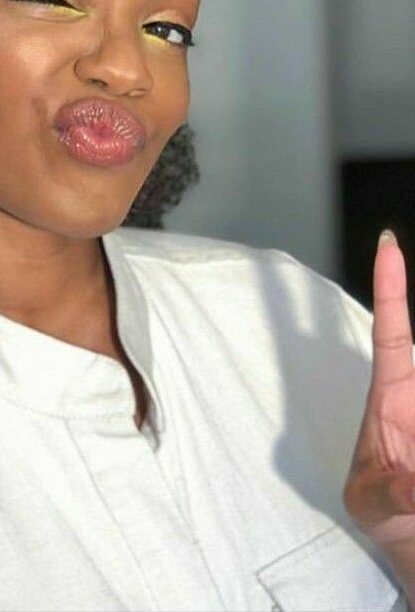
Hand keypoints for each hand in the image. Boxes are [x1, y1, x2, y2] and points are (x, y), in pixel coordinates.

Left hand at [343, 229, 414, 547]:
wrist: (412, 540)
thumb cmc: (382, 509)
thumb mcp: (372, 503)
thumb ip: (391, 493)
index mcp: (391, 396)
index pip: (390, 332)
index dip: (389, 288)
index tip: (387, 244)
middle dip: (398, 298)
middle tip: (399, 326)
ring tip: (409, 450)